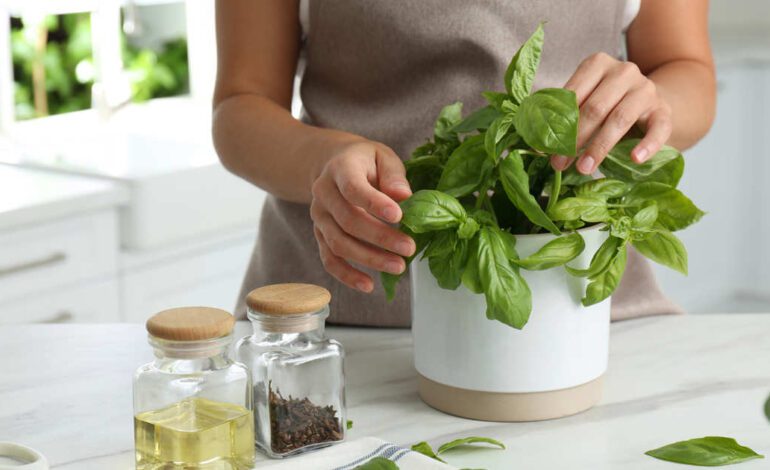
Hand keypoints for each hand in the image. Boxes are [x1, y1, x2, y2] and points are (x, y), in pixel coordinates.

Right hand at [310, 139, 415, 292]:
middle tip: (409, 248)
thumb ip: (393, 176)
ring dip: (369, 259)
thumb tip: (404, 196)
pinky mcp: (320, 234)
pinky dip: (347, 275)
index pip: (353, 188)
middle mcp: (323, 194)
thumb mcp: (383, 157)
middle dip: (380, 238)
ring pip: (339, 243)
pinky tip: (368, 285)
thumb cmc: (365, 162)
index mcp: (340, 169)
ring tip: (398, 267)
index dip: (374, 204)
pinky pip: (329, 259)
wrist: (334, 164)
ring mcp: (319, 216)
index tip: (398, 217)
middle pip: (348, 220)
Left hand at [551, 52, 672, 173]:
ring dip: (599, 146)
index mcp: (597, 64)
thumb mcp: (586, 101)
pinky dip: (647, 144)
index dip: (556, 122)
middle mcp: (624, 71)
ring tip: (583, 168)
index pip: (573, 94)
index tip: (543, 147)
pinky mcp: (664, 110)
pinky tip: (634, 158)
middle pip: (595, 107)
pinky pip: (658, 128)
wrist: (650, 103)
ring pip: (620, 118)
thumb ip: (565, 114)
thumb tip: (536, 142)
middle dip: (574, 139)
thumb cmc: (608, 104)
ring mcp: (646, 89)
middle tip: (558, 163)